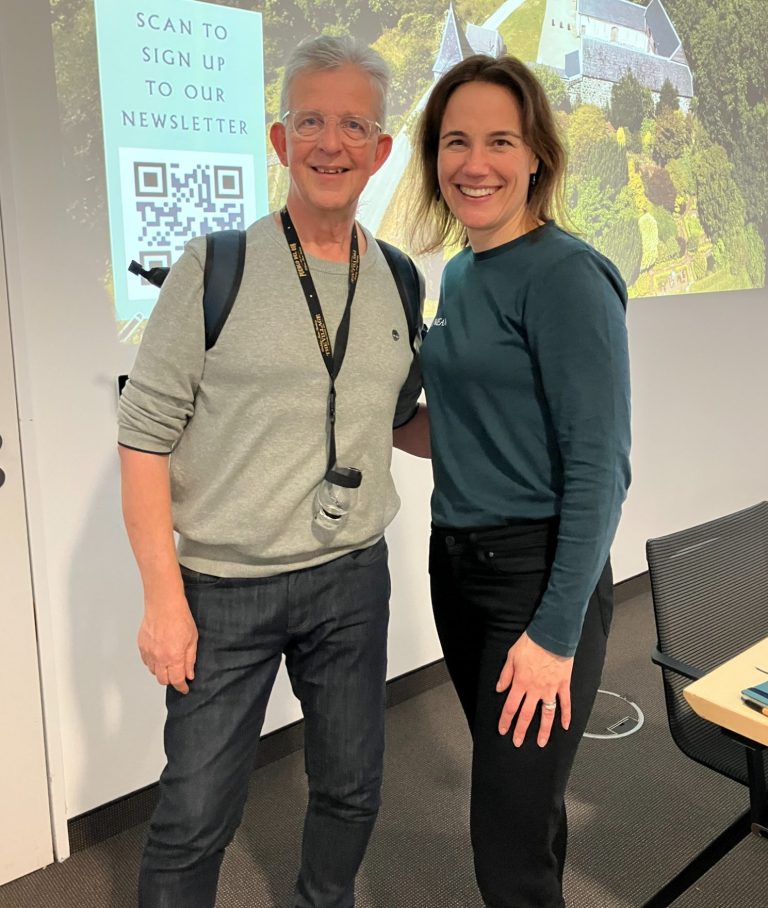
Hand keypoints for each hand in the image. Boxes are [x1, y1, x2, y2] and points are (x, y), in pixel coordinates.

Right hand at [138, 595, 197, 693]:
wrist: (164, 605)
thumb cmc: (179, 617)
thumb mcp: (192, 639)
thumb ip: (190, 659)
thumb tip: (189, 674)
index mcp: (174, 657)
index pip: (177, 680)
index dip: (181, 687)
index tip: (184, 688)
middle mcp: (159, 657)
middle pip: (163, 680)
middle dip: (172, 680)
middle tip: (178, 675)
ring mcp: (149, 652)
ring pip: (154, 672)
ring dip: (161, 672)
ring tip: (169, 663)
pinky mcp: (142, 646)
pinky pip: (146, 662)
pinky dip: (153, 663)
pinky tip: (159, 656)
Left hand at [496, 632, 573, 746]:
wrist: (551, 635)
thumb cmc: (531, 643)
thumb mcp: (511, 656)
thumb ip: (505, 675)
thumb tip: (499, 688)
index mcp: (521, 683)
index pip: (510, 707)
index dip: (505, 720)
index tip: (503, 730)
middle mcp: (535, 689)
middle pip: (527, 715)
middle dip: (521, 730)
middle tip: (517, 742)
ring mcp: (550, 689)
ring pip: (547, 714)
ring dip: (544, 730)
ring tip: (541, 742)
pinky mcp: (563, 685)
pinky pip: (565, 703)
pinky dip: (566, 715)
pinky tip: (565, 726)